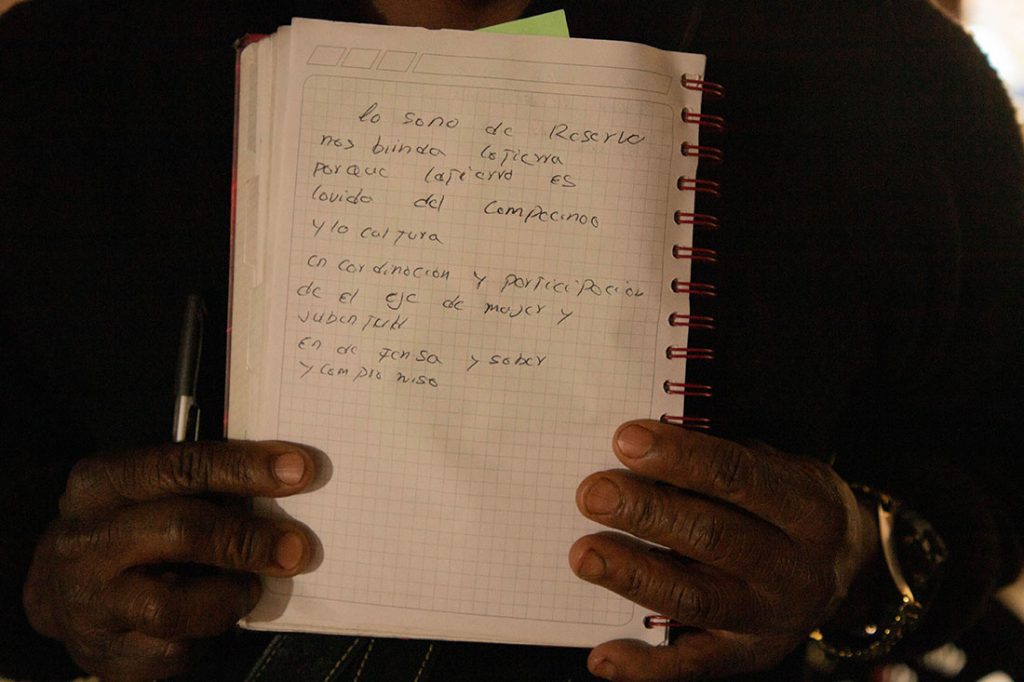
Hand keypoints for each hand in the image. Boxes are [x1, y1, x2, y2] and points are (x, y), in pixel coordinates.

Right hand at [23, 440, 317, 680]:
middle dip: (248, 539)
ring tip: (251, 588)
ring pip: (171, 605)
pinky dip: (209, 634)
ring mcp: (88, 601)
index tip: (301, 470)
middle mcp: (85, 539)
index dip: (245, 468)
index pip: (180, 467)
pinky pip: (171, 650)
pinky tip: (218, 618)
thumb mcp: (152, 492)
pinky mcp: (102, 652)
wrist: (65, 591)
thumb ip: (206, 486)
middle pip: (180, 530)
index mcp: (101, 483)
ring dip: (229, 596)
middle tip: (297, 549)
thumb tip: (285, 484)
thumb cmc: (134, 527)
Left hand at [571, 420, 876, 680]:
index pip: (737, 476)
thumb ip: (721, 457)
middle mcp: (795, 568)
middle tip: (593, 493)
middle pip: (713, 537)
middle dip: (647, 514)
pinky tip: (602, 655)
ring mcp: (770, 619)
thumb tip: (641, 445)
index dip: (679, 457)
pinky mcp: (746, 656)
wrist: (847, 572)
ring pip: (695, 600)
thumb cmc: (786, 503)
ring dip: (634, 576)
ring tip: (585, 554)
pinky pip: (692, 666)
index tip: (625, 439)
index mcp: (808, 508)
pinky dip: (643, 666)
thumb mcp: (776, 466)